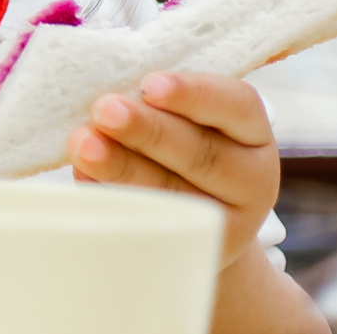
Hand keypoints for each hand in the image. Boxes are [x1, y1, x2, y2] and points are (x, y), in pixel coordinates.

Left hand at [71, 73, 326, 333]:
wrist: (191, 220)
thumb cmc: (180, 144)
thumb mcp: (185, 119)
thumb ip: (156, 104)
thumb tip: (108, 94)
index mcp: (252, 131)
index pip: (236, 105)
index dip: (192, 93)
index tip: (150, 85)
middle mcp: (252, 177)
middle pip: (202, 152)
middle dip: (149, 131)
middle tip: (105, 111)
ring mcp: (231, 222)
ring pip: (176, 193)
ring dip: (124, 167)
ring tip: (84, 146)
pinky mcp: (198, 251)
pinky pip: (154, 225)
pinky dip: (116, 200)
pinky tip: (88, 180)